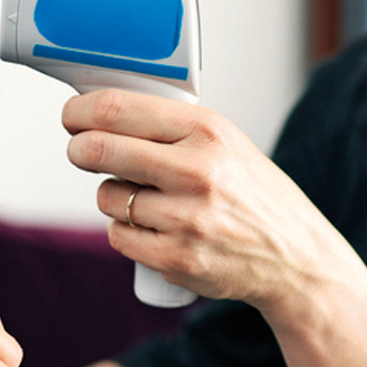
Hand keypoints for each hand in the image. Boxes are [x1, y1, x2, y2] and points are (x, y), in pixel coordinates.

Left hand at [61, 89, 360, 318]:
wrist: (294, 256)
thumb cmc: (253, 195)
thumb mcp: (226, 143)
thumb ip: (173, 128)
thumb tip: (102, 111)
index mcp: (207, 131)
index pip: (116, 109)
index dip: (79, 111)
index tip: (72, 115)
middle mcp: (196, 170)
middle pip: (98, 149)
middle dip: (79, 148)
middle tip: (80, 150)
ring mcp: (185, 217)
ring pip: (106, 196)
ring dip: (113, 197)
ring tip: (148, 199)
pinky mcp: (175, 257)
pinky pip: (118, 236)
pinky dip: (127, 233)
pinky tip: (157, 229)